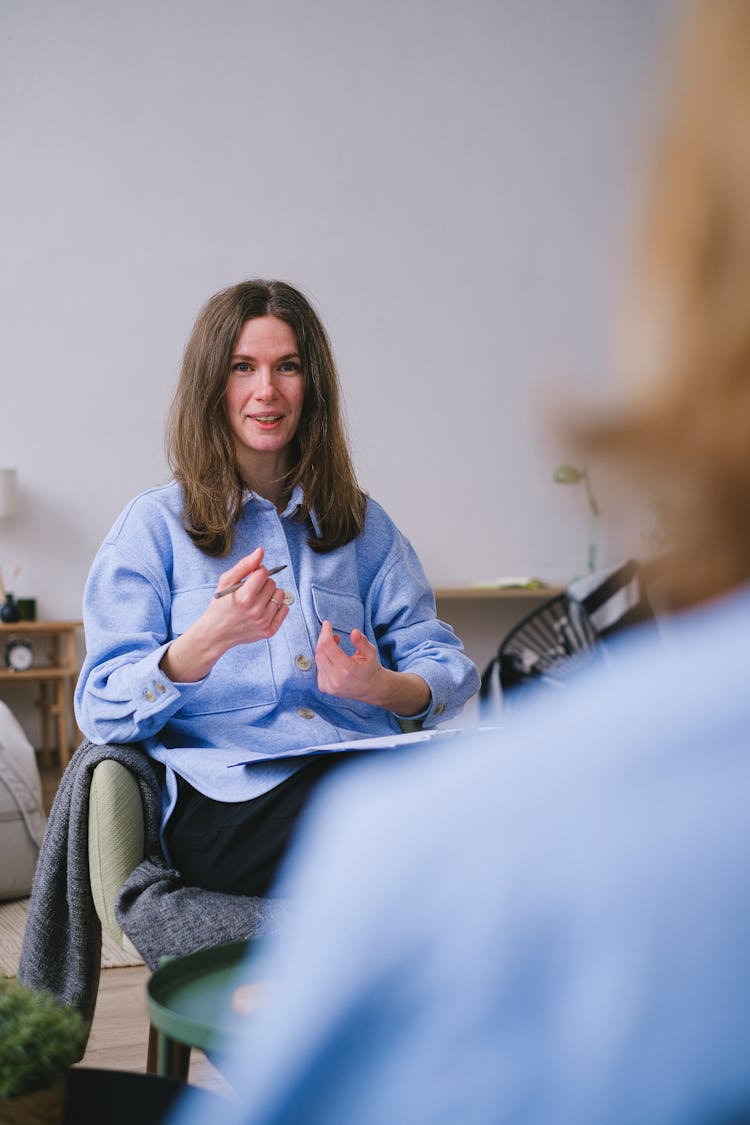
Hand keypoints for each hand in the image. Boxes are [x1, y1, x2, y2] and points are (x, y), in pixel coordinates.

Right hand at [161, 548, 288, 682]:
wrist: (216, 633)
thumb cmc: (221, 604)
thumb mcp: (226, 582)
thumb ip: (244, 565)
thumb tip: (260, 551)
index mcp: (244, 597)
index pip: (263, 573)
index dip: (257, 572)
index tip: (250, 578)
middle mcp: (255, 611)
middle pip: (272, 583)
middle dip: (263, 584)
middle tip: (251, 591)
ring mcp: (263, 622)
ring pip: (280, 595)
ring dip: (271, 594)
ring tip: (258, 600)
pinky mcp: (269, 631)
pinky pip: (285, 609)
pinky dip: (277, 606)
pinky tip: (264, 608)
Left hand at [315, 620, 383, 702]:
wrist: (370, 688)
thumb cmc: (370, 668)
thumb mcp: (371, 653)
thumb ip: (362, 642)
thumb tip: (354, 632)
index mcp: (347, 669)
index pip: (327, 646)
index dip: (325, 633)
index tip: (327, 624)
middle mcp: (335, 679)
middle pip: (320, 652)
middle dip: (323, 638)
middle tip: (330, 632)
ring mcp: (329, 685)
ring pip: (318, 660)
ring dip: (322, 648)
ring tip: (334, 643)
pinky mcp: (324, 687)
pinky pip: (318, 668)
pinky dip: (323, 659)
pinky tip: (332, 656)